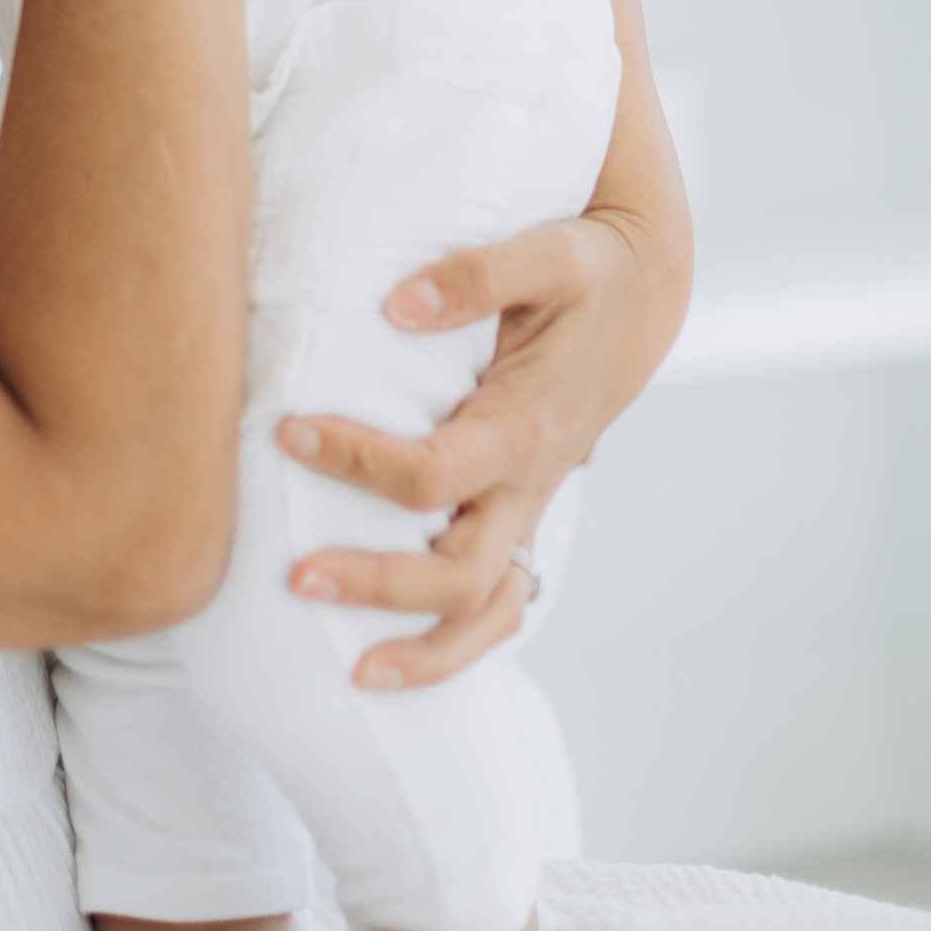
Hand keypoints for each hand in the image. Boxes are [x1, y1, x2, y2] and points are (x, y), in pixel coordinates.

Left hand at [279, 203, 684, 689]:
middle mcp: (528, 483)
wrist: (641, 299)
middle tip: (295, 578)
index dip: (358, 460)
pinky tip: (400, 664)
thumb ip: (475, 276)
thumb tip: (397, 305)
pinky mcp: (521, 515)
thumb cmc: (585, 272)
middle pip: (459, 571)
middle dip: (379, 585)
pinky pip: (501, 606)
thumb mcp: (547, 253)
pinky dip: (459, 645)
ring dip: (427, 651)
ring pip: (488, 612)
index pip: (433, 472)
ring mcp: (528, 509)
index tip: (289, 432)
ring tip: (354, 676)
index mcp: (524, 426)